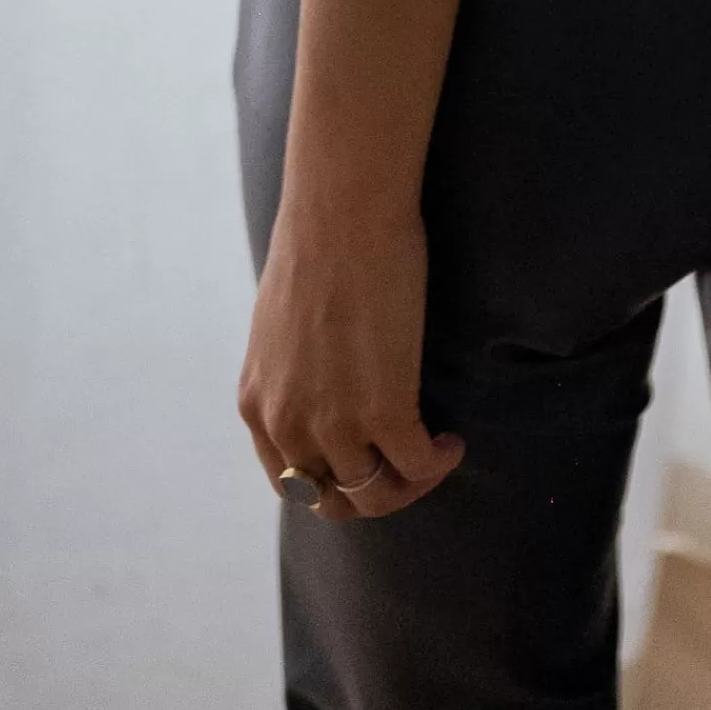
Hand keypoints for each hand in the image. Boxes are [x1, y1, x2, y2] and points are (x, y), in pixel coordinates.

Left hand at [239, 198, 464, 522]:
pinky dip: (439, 461)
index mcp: (258, 404)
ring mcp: (334, 422)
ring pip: (376, 493)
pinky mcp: (383, 408)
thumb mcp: (282, 325)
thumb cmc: (319, 243)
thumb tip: (325, 379)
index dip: (336, 484)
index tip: (370, 460)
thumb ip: (294, 367)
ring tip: (436, 452)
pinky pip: (417, 463)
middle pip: (334, 499)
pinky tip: (452, 442)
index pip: (291, 485)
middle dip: (375, 492)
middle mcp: (287, 424)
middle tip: (409, 464)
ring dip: (411, 482)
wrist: (343, 210)